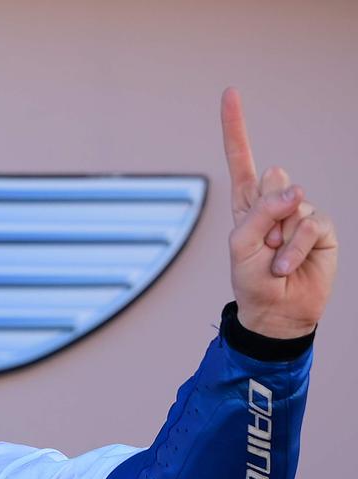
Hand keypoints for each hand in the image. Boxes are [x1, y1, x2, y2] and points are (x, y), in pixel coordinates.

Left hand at [221, 87, 337, 338]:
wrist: (277, 312)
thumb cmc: (251, 280)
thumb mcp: (240, 246)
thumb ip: (260, 211)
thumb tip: (295, 187)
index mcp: (247, 203)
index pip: (240, 160)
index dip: (235, 127)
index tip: (230, 92)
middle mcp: (273, 203)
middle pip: (270, 182)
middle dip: (263, 215)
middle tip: (260, 248)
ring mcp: (298, 214)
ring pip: (290, 207)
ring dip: (277, 240)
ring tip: (273, 261)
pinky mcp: (321, 228)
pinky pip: (308, 224)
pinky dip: (294, 247)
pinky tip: (286, 265)